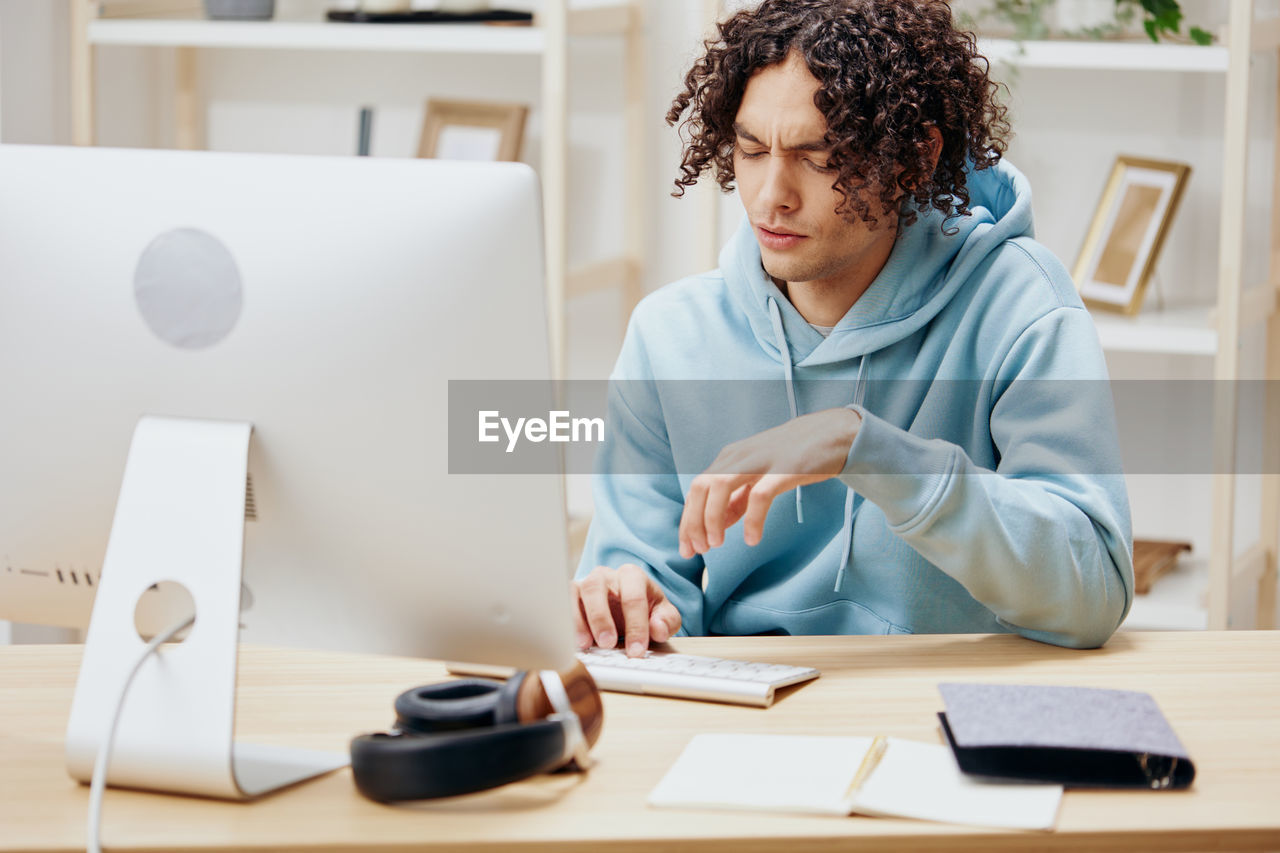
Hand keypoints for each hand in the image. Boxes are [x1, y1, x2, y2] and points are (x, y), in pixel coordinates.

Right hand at [572, 564, 681, 657]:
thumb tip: (658, 628)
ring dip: (580, 619)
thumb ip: (667, 621)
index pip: (634, 597)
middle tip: (608, 644)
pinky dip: (566, 621)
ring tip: (586, 644)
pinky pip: (563, 602)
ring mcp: (586, 583)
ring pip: (577, 592)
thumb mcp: (663, 615)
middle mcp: (606, 575)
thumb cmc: (645, 610)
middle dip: (602, 618)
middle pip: (598, 588)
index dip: (636, 625)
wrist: (627, 607)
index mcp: (632, 576)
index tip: (637, 650)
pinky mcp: (571, 594)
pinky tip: (572, 641)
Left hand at [679, 407, 860, 556]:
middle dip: (693, 522)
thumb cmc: (794, 457)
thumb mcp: (758, 475)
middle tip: (699, 550)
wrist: (833, 433)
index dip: (688, 521)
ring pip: (720, 487)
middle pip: (700, 487)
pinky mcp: (784, 469)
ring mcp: (760, 461)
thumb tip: (718, 524)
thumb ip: (738, 498)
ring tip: (716, 544)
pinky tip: (752, 539)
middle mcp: (738, 457)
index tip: (688, 548)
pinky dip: (752, 520)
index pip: (697, 490)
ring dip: (712, 518)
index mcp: (729, 458)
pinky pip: (759, 496)